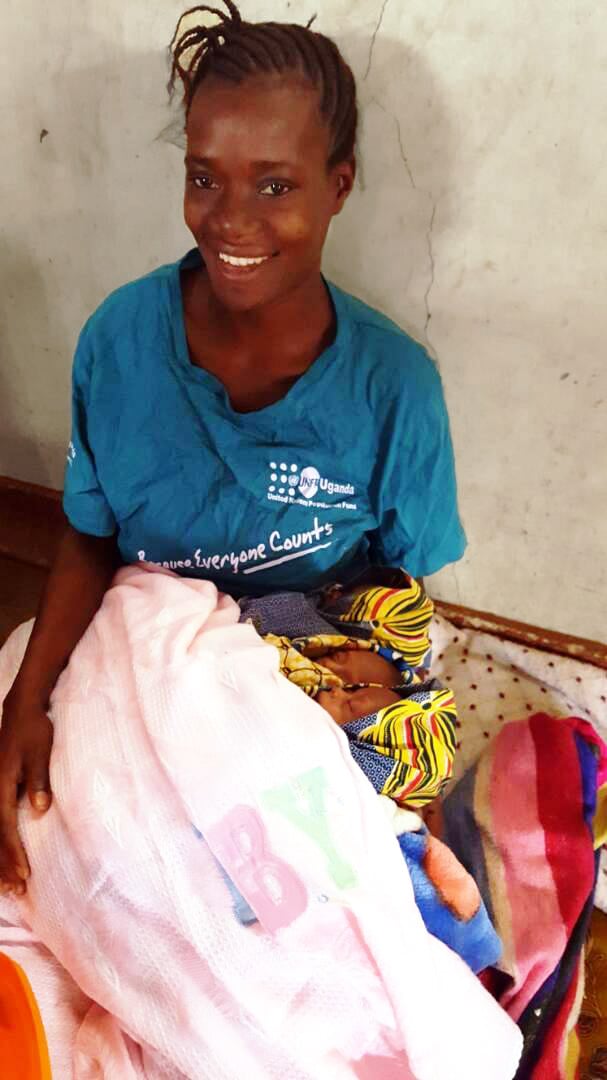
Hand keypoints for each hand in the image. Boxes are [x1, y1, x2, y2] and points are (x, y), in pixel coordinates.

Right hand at [0, 692, 53, 893]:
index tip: (23, 874)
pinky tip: (4, 858)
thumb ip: (39, 779)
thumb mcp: (40, 751)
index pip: (5, 827)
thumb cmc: (34, 730)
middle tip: (18, 889)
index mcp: (1, 784)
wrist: (21, 709)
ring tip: (10, 884)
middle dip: (4, 864)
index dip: (13, 853)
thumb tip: (40, 809)